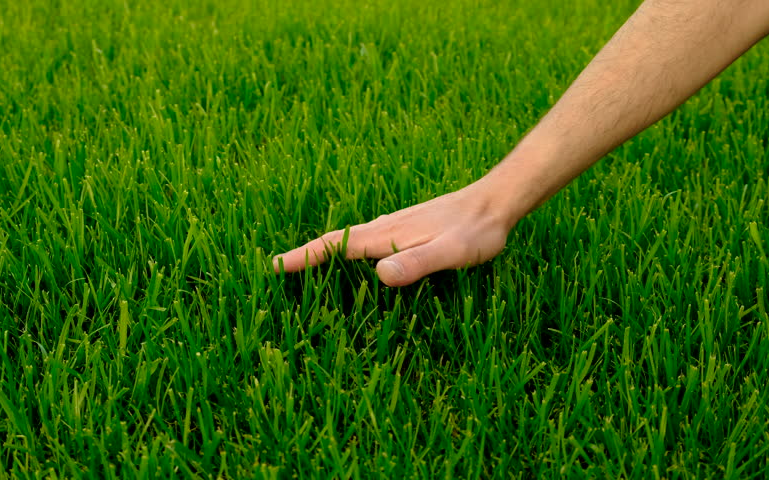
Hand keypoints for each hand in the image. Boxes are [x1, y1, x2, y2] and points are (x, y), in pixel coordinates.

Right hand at [272, 179, 512, 286]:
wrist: (495, 203)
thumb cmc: (475, 232)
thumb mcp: (449, 252)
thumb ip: (416, 263)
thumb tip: (379, 275)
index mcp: (385, 235)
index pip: (334, 246)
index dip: (303, 257)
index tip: (272, 266)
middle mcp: (383, 227)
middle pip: (333, 240)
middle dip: (303, 254)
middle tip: (275, 269)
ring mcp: (393, 226)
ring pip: (348, 238)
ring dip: (322, 250)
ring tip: (301, 265)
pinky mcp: (404, 228)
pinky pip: (363, 238)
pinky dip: (344, 247)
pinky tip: (351, 256)